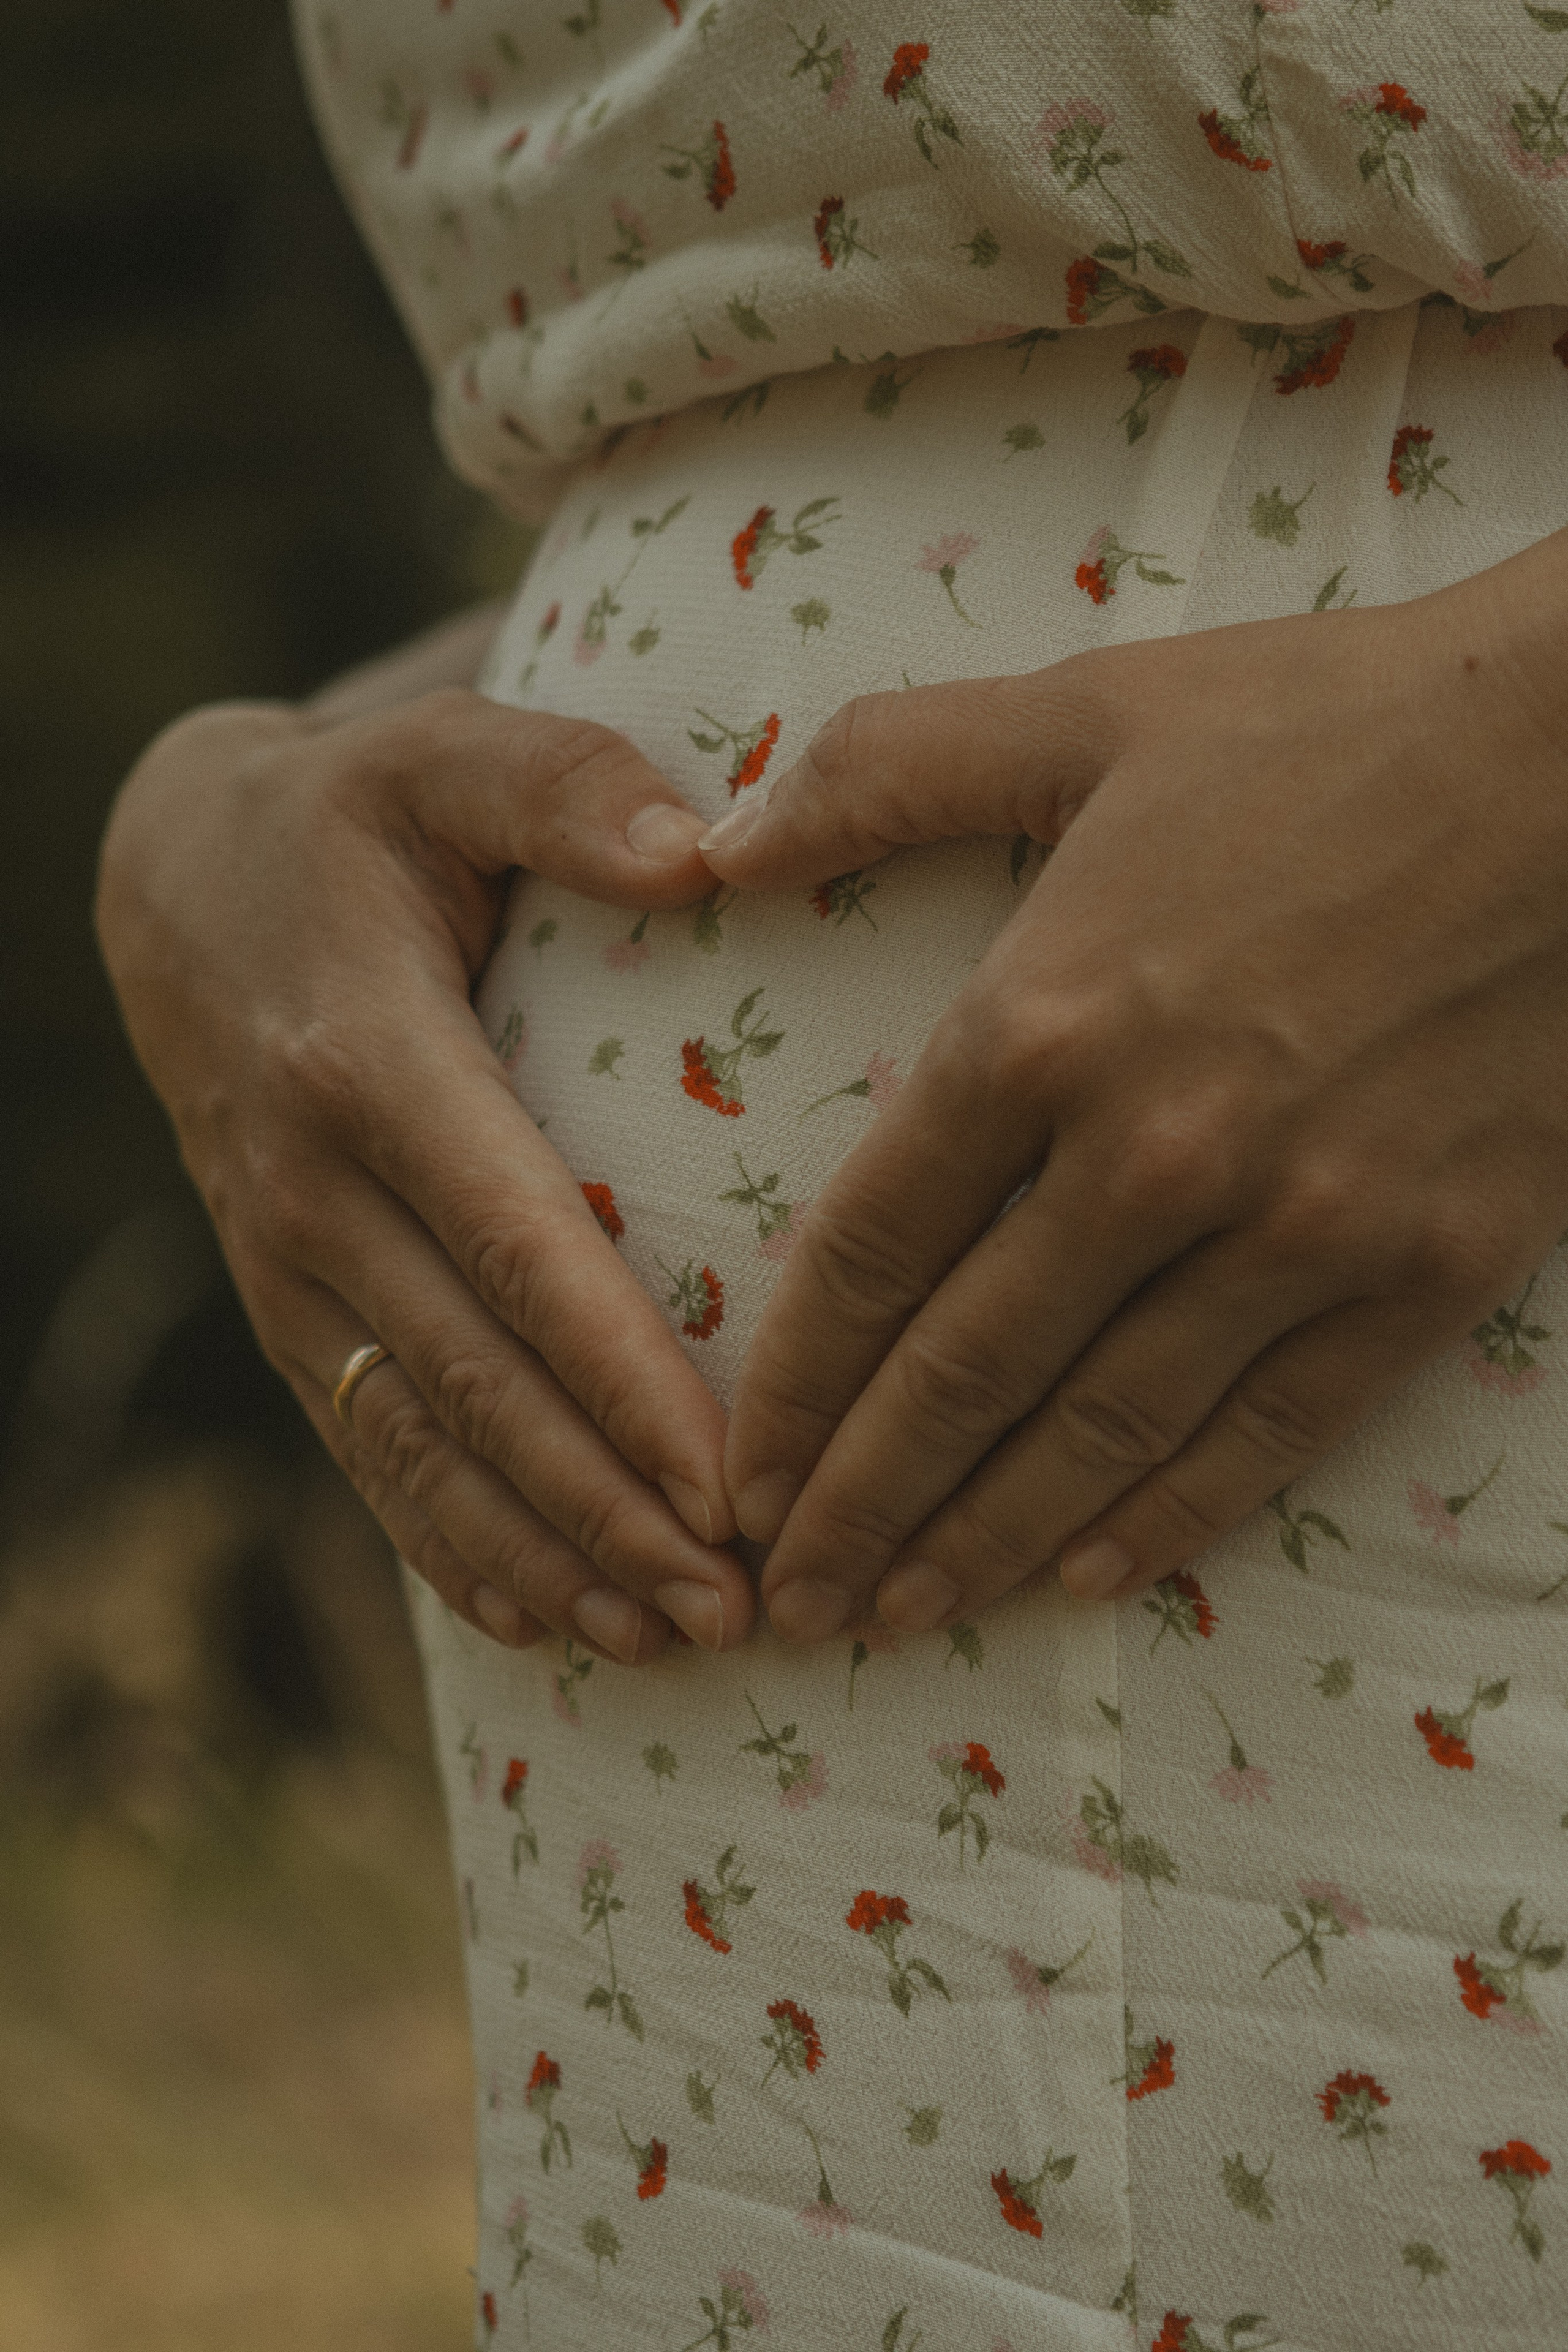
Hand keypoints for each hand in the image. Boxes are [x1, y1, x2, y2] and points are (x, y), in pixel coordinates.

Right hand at [98, 679, 751, 1661]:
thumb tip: (705, 851)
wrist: (175, 885)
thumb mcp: (439, 752)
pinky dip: (451, 1542)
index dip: (619, 1380)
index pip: (514, 1248)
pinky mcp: (286, 1306)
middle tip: (740, 1605)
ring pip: (420, 1443)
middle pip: (478, 1383)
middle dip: (608, 1508)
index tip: (728, 1485)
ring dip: (544, 1553)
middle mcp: (313, 1191)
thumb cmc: (350, 817)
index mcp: (369, 1066)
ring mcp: (285, 1265)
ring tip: (670, 1641)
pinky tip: (543, 1619)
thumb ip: (566, 785)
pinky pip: (367, 1447)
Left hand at [699, 528, 1567, 1639]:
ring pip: (1100, 1432)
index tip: (736, 1473)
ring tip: (898, 1615)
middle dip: (857, 1505)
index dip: (790, 1385)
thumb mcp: (1082, 711)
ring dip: (984, 1540)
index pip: (870, 1251)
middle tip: (781, 1600)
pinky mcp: (1425, 1270)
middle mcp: (1156, 1153)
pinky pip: (1268, 1429)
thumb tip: (713, 844)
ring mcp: (1299, 1228)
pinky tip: (1087, 1576)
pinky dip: (1168, 1515)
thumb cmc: (1330, 725)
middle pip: (961, 1375)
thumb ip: (879, 771)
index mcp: (1046, 1022)